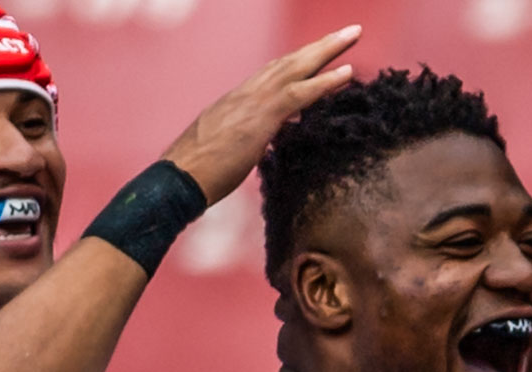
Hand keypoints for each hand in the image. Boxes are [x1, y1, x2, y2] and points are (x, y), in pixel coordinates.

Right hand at [161, 25, 360, 203]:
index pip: (275, 73)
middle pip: (289, 61)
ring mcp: (253, 101)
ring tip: (352, 35)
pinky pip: (299, 93)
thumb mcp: (228, 148)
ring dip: (328, 49)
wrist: (179, 179)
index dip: (299, 62)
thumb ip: (247, 138)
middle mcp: (246, 93)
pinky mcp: (261, 117)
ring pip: (296, 67)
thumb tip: (260, 140)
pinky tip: (348, 73)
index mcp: (238, 99)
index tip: (319, 52)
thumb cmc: (198, 172)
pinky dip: (324, 82)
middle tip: (349, 31)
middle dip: (320, 46)